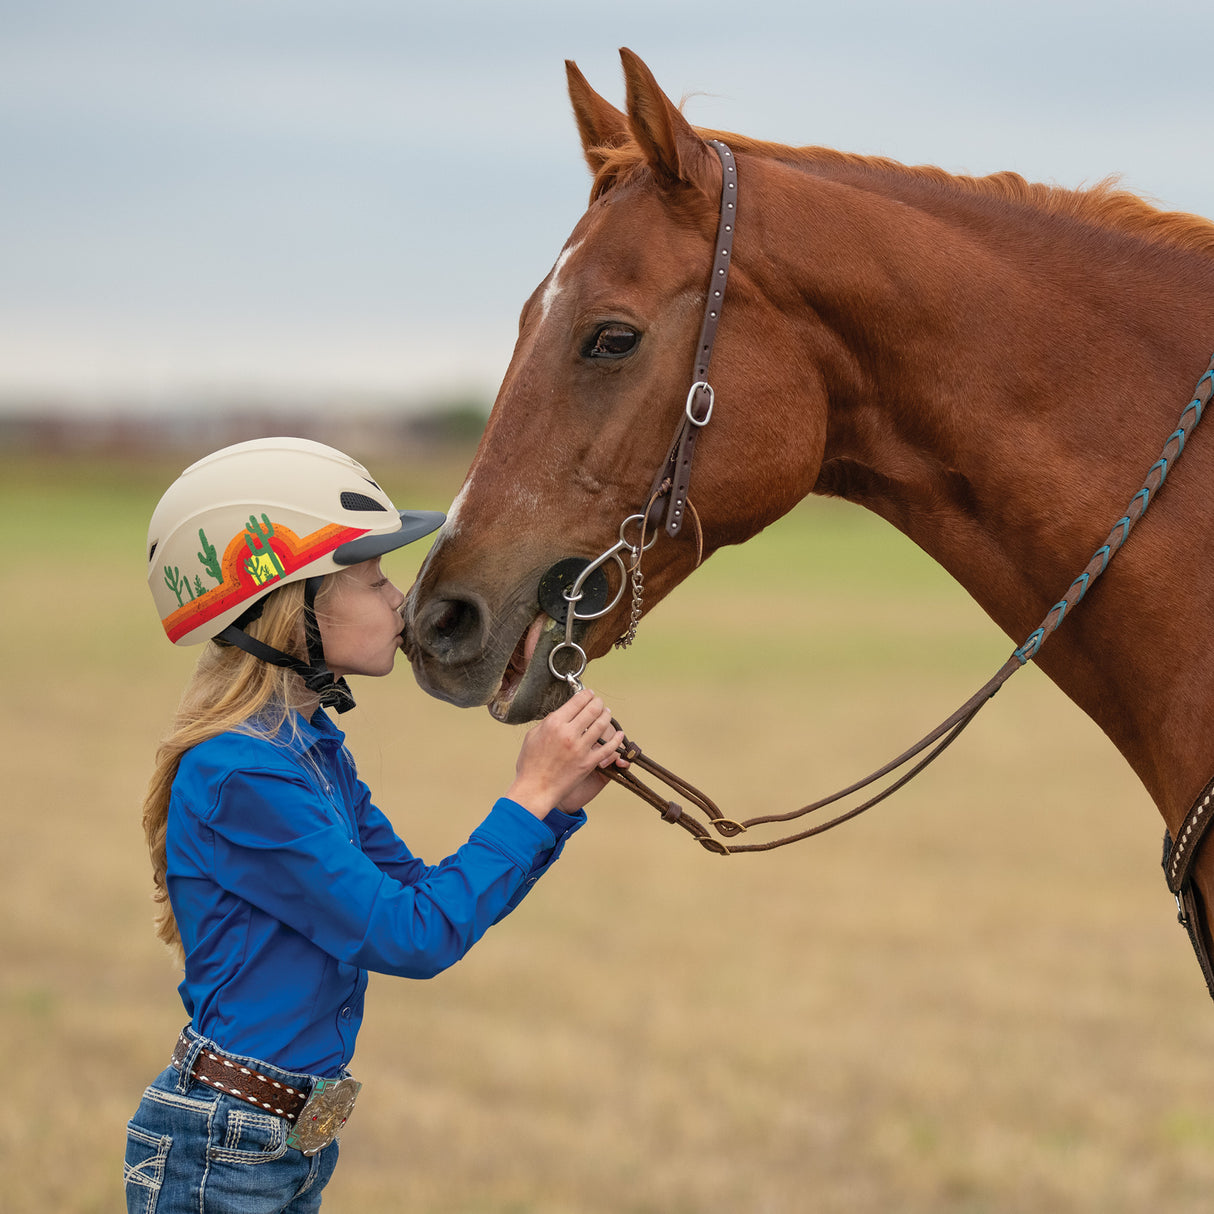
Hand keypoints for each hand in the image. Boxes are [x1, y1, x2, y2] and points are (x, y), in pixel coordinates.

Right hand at [505, 688, 625, 817]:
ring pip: (602, 725)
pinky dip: (616, 739)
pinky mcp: (589, 763)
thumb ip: (548, 722)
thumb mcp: (533, 735)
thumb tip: (561, 713)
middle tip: (599, 702)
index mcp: (554, 723)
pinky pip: (608, 748)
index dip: (586, 694)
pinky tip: (619, 734)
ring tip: (607, 714)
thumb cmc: (530, 764)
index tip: (589, 694)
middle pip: (592, 709)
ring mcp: (580, 748)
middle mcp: (569, 733)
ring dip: (606, 716)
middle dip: (598, 703)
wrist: (535, 789)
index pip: (577, 701)